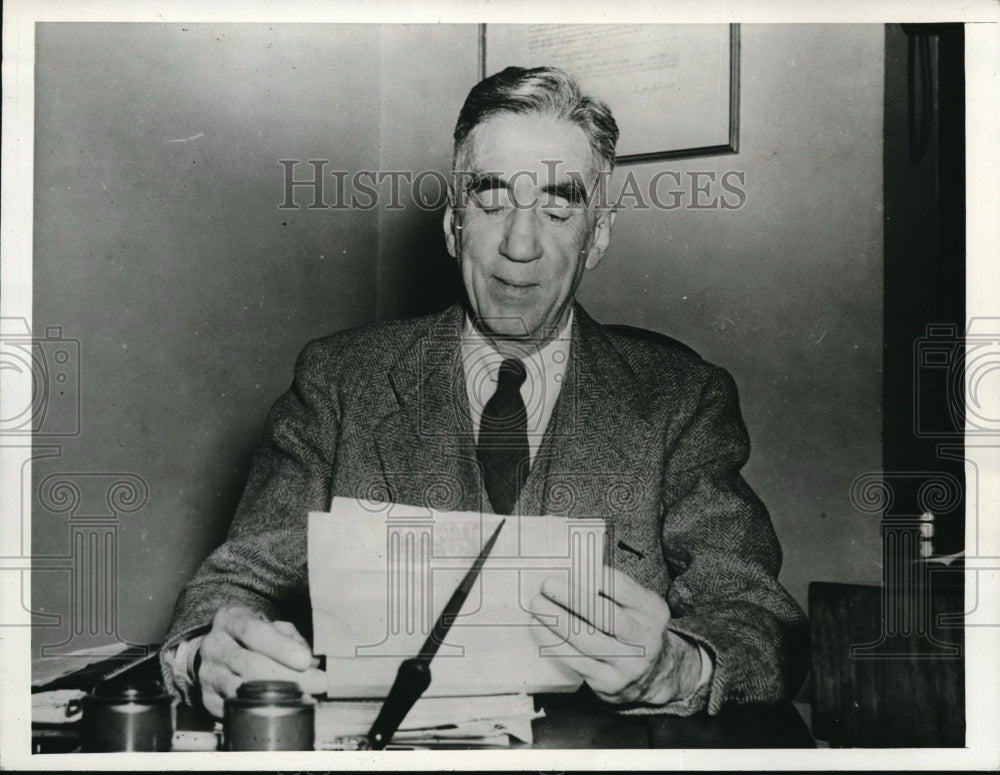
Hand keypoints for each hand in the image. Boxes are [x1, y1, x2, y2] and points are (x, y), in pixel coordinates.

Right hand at [197, 606, 325, 717]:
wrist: (216, 652)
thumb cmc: (251, 637)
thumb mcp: (270, 626)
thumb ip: (290, 637)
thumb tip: (307, 659)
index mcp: (230, 620)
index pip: (254, 632)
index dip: (281, 647)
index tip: (305, 660)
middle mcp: (214, 646)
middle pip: (249, 664)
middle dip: (287, 676)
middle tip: (317, 683)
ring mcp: (208, 674)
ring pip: (241, 690)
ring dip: (277, 697)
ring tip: (304, 697)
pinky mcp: (207, 699)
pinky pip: (234, 709)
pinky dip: (259, 711)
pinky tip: (282, 710)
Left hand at [530, 566, 702, 705]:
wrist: (654, 677)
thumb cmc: (635, 630)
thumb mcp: (639, 607)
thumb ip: (615, 591)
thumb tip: (573, 571)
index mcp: (652, 612)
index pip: (624, 591)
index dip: (598, 579)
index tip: (574, 568)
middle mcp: (644, 639)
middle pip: (605, 616)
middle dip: (573, 598)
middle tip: (547, 585)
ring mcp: (627, 664)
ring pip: (587, 641)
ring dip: (558, 621)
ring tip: (538, 605)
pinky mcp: (609, 683)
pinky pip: (577, 662)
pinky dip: (555, 644)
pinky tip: (541, 629)